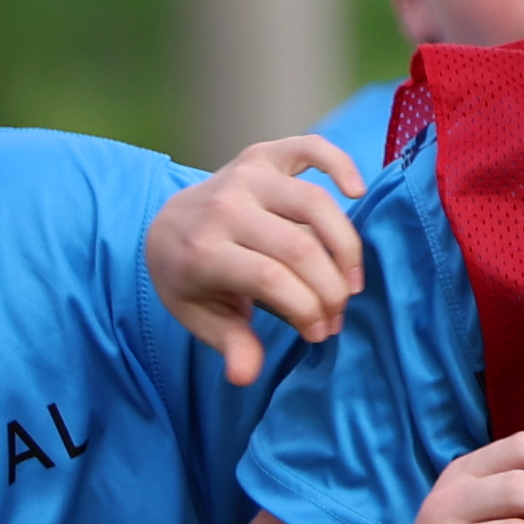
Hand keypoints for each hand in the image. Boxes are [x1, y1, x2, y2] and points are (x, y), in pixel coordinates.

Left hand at [147, 135, 368, 384]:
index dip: (305, 309)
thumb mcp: (199, 317)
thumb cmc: (191, 279)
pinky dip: (338, 162)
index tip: (318, 333)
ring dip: (345, 248)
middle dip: (329, 290)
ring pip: (315, 205)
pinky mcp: (262, 155)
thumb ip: (228, 342)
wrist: (166, 225)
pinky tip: (357, 191)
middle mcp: (225, 207)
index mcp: (203, 250)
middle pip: (299, 247)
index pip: (271, 279)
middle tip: (336, 316)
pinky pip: (309, 148)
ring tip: (351, 283)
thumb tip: (245, 375)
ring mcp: (245, 176)